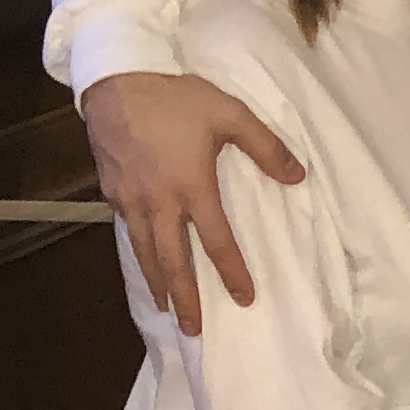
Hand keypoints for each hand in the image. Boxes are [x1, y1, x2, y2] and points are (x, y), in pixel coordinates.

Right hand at [84, 71, 301, 333]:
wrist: (117, 79)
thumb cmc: (176, 96)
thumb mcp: (230, 113)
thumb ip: (266, 147)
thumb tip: (298, 176)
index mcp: (191, 187)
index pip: (216, 241)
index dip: (232, 272)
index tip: (244, 298)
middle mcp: (159, 202)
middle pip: (172, 262)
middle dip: (184, 298)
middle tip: (192, 330)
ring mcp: (130, 199)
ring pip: (144, 252)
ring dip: (157, 283)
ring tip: (166, 308)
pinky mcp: (111, 190)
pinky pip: (128, 230)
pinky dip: (138, 252)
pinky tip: (144, 261)